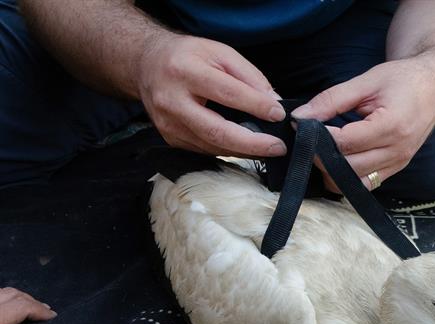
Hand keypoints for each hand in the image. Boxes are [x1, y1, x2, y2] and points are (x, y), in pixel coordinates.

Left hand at [0, 288, 56, 323]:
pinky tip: (3, 306)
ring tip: (25, 304)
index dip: (41, 311)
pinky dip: (4, 299)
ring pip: (3, 292)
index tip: (52, 316)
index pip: (24, 306)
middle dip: (32, 301)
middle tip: (43, 309)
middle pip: (14, 295)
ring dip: (17, 297)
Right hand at [137, 34, 287, 157]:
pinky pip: (206, 149)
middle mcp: (172, 101)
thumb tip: (274, 102)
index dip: (256, 106)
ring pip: (213, 146)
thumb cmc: (187, 56)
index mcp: (184, 71)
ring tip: (268, 148)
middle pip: (217, 131)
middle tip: (278, 147)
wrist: (146, 65)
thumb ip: (249, 76)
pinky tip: (246, 146)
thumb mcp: (220, 52)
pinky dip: (229, 149)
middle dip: (253, 144)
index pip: (227, 93)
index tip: (279, 114)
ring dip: (245, 150)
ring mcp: (168, 124)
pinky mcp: (170, 138)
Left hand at [292, 55, 434, 190]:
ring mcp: (399, 163)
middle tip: (309, 139)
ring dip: (334, 171)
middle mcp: (398, 150)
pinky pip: (367, 184)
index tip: (304, 125)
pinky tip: (339, 159)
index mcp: (391, 126)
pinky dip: (349, 177)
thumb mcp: (366, 81)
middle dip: (322, 156)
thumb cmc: (404, 78)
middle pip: (348, 168)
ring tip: (323, 150)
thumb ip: (331, 99)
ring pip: (356, 183)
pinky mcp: (398, 168)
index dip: (318, 137)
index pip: (345, 142)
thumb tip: (301, 117)